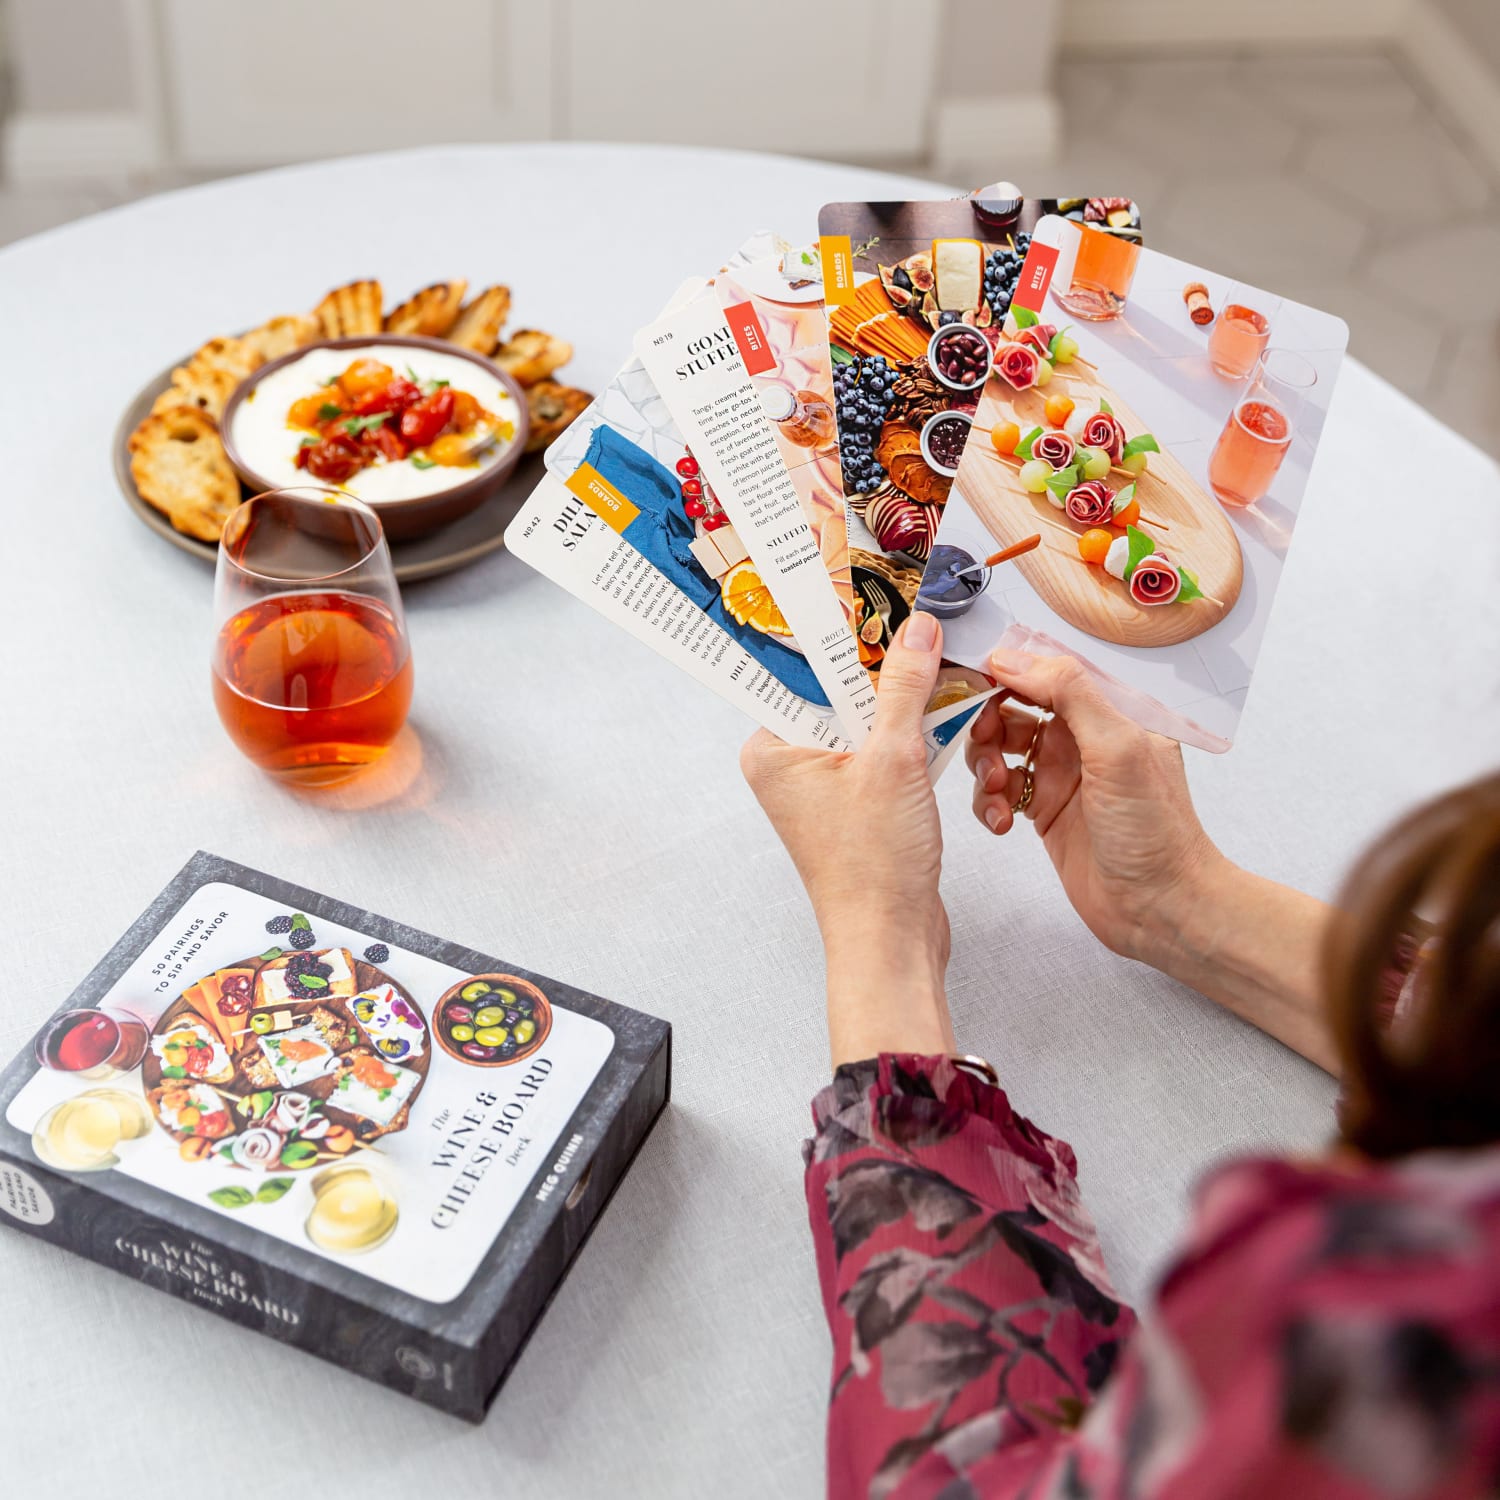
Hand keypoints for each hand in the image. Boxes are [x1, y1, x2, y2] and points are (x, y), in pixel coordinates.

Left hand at [741, 612, 953, 1065]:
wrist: (892, 939)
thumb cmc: (873, 867)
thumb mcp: (894, 759)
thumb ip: (905, 686)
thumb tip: (918, 628)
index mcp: (771, 747)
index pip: (800, 667)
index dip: (840, 632)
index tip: (872, 590)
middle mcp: (787, 763)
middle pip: (837, 689)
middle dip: (881, 665)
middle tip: (919, 624)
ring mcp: (820, 784)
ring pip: (865, 718)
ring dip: (902, 701)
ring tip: (936, 665)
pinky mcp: (854, 802)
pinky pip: (880, 748)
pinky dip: (909, 735)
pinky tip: (939, 716)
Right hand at [967, 649, 1222, 969]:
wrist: (1160, 908)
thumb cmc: (1156, 832)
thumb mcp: (1118, 746)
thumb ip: (1069, 693)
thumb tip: (1016, 658)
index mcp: (1108, 712)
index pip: (1047, 672)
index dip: (1007, 673)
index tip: (974, 682)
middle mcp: (1081, 738)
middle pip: (1013, 707)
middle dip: (987, 722)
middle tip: (984, 746)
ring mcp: (1060, 776)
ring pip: (999, 749)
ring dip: (984, 764)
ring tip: (996, 789)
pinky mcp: (1042, 812)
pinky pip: (997, 792)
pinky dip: (988, 802)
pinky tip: (1001, 822)